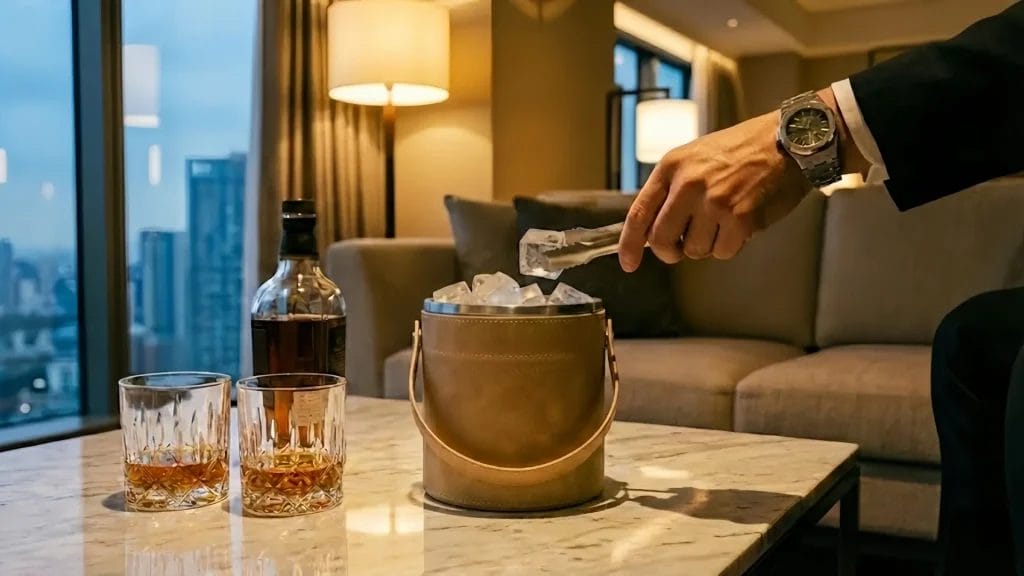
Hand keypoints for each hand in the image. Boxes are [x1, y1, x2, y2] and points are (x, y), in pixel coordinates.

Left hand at [618, 111, 810, 270]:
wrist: (787, 142)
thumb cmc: (742, 151)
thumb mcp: (695, 158)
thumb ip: (672, 191)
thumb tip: (652, 231)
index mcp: (672, 167)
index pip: (639, 213)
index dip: (630, 244)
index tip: (628, 263)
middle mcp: (688, 184)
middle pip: (661, 240)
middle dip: (670, 251)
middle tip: (682, 248)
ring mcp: (714, 202)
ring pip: (694, 250)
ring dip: (707, 244)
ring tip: (723, 220)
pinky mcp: (740, 218)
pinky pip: (723, 252)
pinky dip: (731, 245)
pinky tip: (741, 223)